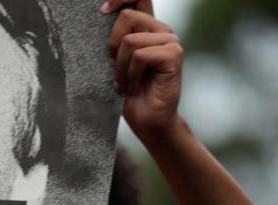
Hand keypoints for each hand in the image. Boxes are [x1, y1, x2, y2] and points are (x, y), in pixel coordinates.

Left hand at [104, 0, 183, 136]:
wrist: (147, 121)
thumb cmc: (130, 93)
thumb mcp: (116, 61)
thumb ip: (116, 38)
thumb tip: (104, 12)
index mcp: (148, 28)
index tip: (103, 10)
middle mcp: (162, 30)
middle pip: (127, 17)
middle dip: (113, 47)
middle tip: (117, 71)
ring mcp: (171, 41)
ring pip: (130, 41)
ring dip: (121, 67)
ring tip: (127, 83)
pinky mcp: (174, 55)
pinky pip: (140, 55)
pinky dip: (131, 74)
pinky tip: (136, 86)